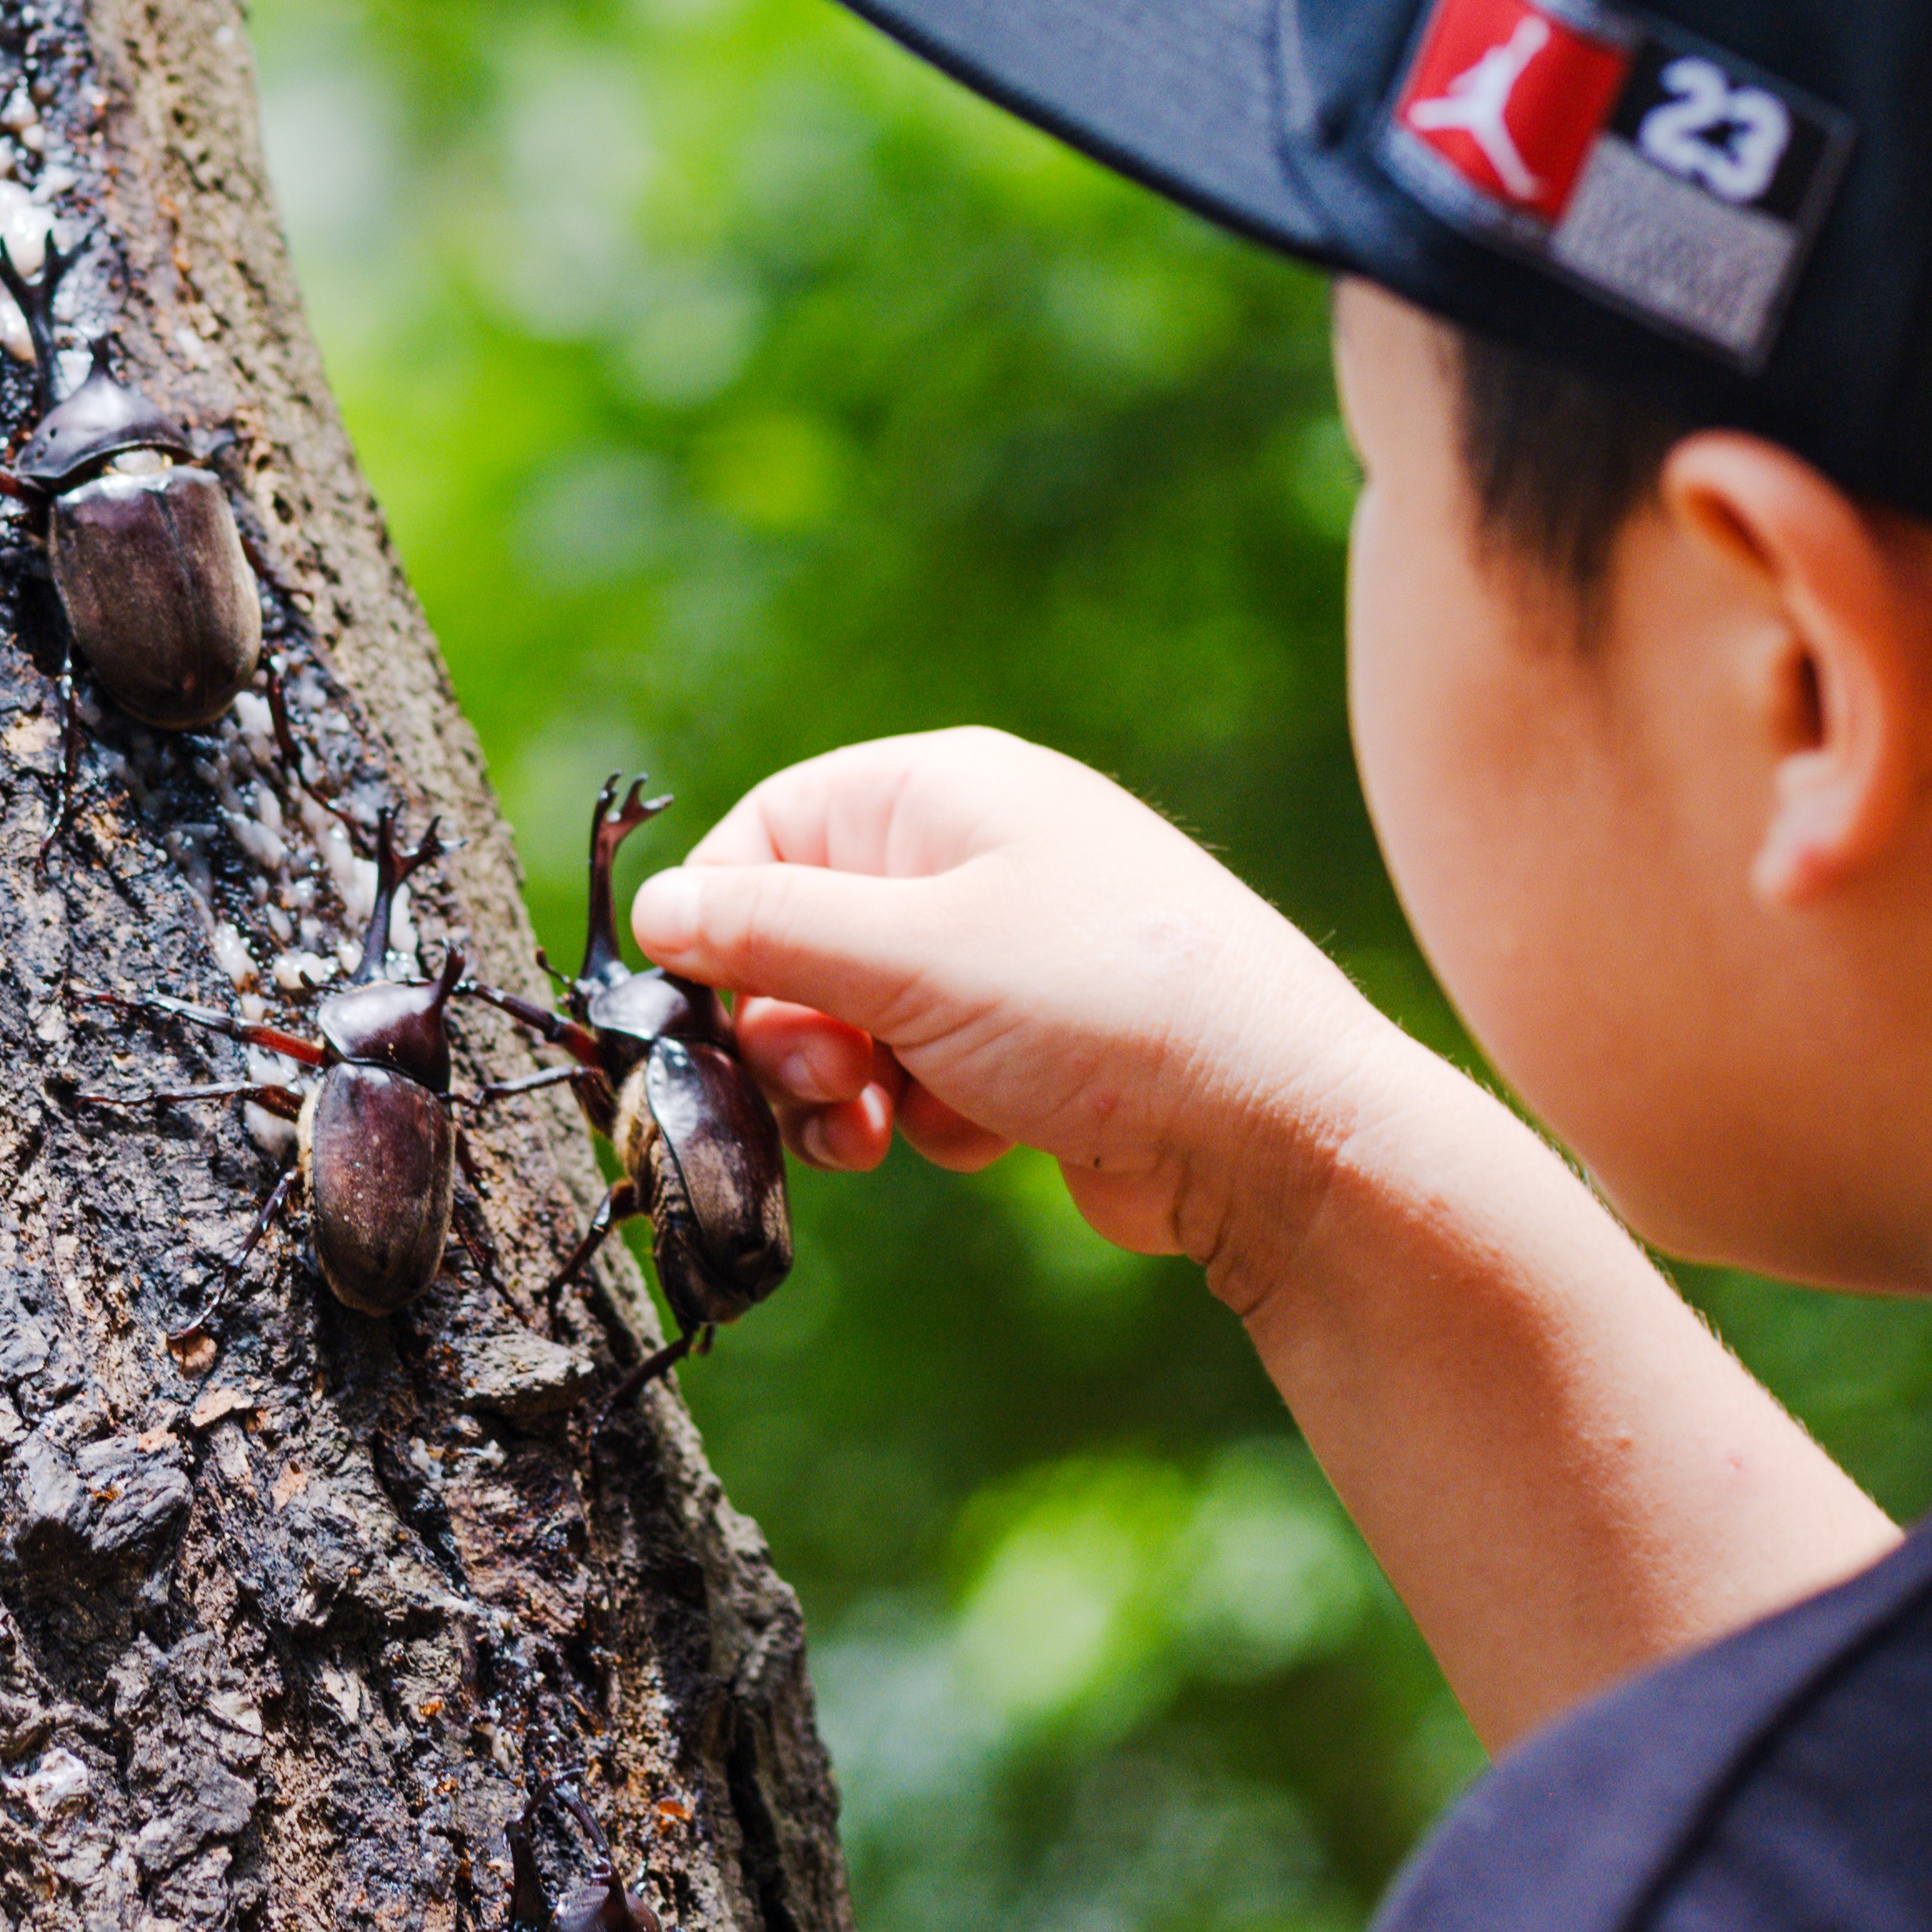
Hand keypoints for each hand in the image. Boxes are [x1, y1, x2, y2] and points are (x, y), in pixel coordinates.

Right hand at [635, 728, 1389, 1302]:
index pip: (769, 832)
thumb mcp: (908, 956)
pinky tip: (981, 1139)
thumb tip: (656, 913)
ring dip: (847, 1088)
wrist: (1275, 1128)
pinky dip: (926, 1116)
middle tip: (828, 1087)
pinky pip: (920, 1074)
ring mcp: (1006, 953)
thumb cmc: (1102, 1008)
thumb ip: (767, 930)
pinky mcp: (1032, 1044)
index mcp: (942, 793)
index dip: (720, 924)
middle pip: (800, 937)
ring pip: (852, 1021)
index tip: (694, 1013)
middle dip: (790, 1028)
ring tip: (889, 1128)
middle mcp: (972, 857)